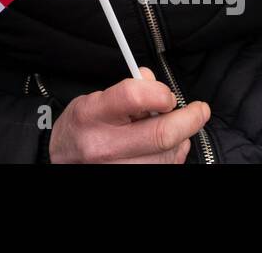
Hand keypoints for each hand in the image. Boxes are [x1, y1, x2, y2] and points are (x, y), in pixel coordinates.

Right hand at [49, 67, 210, 163]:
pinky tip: (164, 148)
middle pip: (161, 134)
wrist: (62, 160)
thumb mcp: (93, 99)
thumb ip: (126, 90)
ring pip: (169, 155)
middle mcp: (104, 146)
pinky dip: (174, 155)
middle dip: (189, 120)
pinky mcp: (130, 179)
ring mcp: (117, 169)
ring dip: (180, 139)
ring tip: (169, 130)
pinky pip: (167, 168)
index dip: (159, 92)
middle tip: (199, 110)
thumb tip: (154, 83)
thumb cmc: (81, 127)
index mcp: (91, 115)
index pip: (133, 97)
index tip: (168, 95)